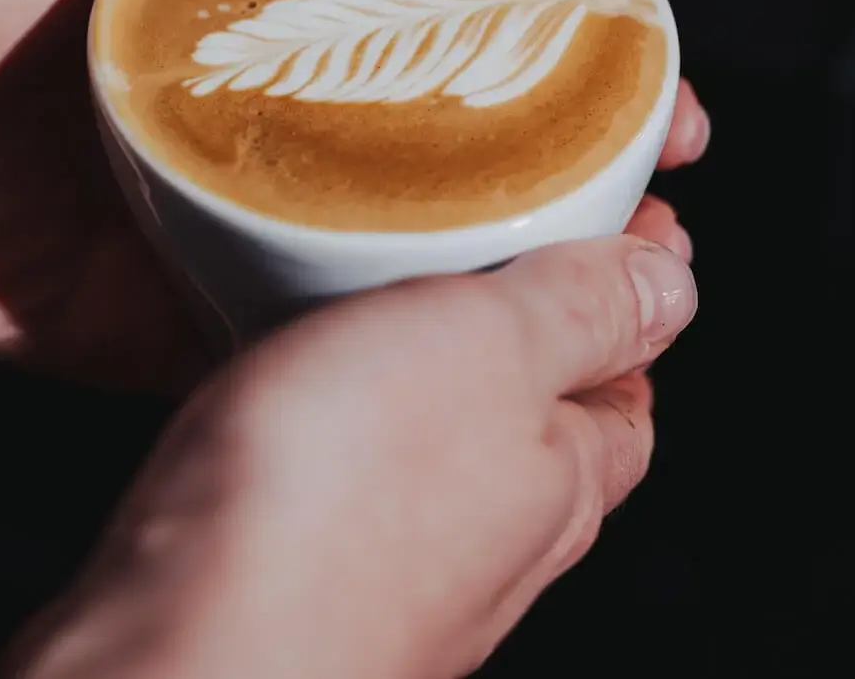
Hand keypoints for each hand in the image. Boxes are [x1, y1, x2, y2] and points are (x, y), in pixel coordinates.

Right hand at [7, 234, 698, 678]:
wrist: (183, 649)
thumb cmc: (337, 504)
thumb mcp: (494, 348)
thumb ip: (583, 312)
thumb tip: (671, 286)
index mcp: (564, 474)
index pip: (630, 383)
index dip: (627, 299)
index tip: (608, 219)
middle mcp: (494, 538)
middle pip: (534, 413)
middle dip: (522, 328)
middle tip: (483, 231)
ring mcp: (397, 567)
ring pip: (433, 444)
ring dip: (421, 369)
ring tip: (375, 286)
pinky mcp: (299, 572)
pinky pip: (342, 474)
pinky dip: (337, 416)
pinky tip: (288, 383)